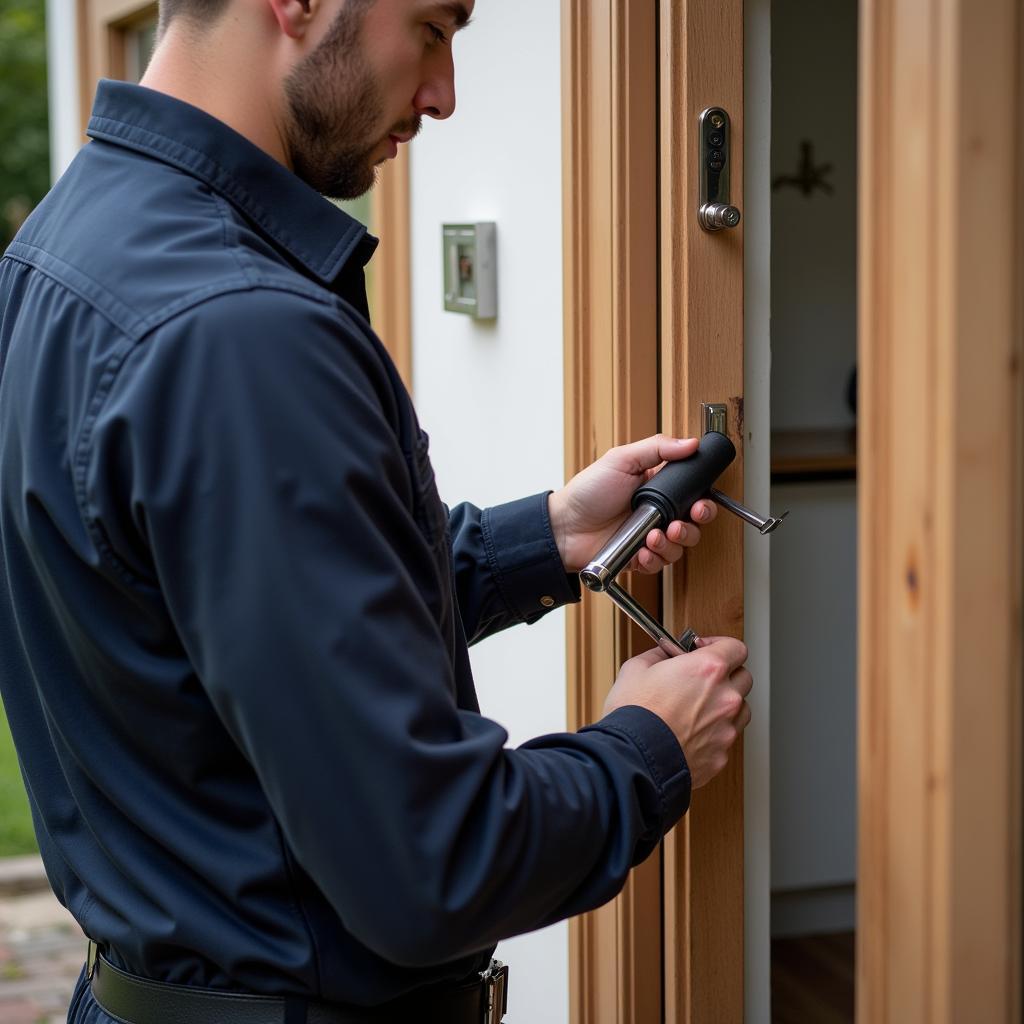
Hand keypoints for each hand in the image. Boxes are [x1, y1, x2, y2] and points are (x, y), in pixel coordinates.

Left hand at [547, 435, 717, 573]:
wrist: (564, 526)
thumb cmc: (588, 491)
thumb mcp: (621, 460)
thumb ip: (658, 448)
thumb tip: (690, 443)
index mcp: (657, 489)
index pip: (693, 496)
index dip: (702, 502)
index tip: (700, 504)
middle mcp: (658, 513)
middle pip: (693, 524)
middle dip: (693, 526)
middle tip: (678, 524)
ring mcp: (650, 537)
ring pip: (680, 546)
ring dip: (673, 543)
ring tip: (654, 537)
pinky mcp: (640, 557)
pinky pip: (661, 564)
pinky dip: (656, 559)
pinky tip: (644, 551)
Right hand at [603, 637, 751, 788]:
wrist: (632, 759)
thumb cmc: (633, 715)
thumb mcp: (636, 669)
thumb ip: (658, 655)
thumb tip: (664, 654)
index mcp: (708, 669)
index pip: (736, 648)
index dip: (721, 645)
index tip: (707, 649)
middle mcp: (725, 698)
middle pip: (743, 677)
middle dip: (726, 674)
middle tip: (702, 678)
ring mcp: (727, 728)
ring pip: (741, 709)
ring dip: (725, 705)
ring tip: (698, 708)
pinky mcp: (721, 755)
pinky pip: (725, 738)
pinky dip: (714, 733)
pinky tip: (691, 733)